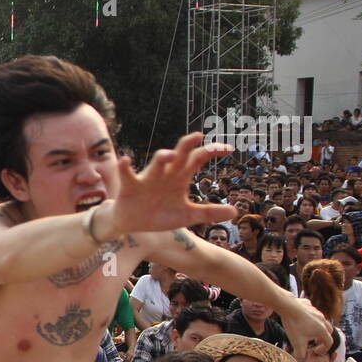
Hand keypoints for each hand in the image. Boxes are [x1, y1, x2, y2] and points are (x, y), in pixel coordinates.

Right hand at [106, 133, 236, 236]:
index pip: (197, 158)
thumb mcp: (187, 215)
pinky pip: (128, 175)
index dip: (211, 152)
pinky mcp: (131, 186)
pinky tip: (126, 161)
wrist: (134, 224)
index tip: (228, 149)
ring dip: (163, 157)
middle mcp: (165, 174)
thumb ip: (209, 213)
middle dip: (187, 145)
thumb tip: (235, 211)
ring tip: (171, 155)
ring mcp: (148, 179)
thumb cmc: (160, 215)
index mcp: (180, 177)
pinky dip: (126, 168)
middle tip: (198, 136)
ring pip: (156, 164)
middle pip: (179, 155)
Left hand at [278, 298, 335, 361]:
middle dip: (323, 338)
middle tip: (315, 342)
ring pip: (321, 321)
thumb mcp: (297, 343)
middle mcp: (323, 320)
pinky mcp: (310, 306)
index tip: (316, 351)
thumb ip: (300, 354)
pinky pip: (313, 313)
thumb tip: (301, 360)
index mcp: (322, 330)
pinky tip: (302, 320)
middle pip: (328, 331)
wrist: (288, 307)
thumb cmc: (294, 325)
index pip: (329, 342)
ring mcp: (317, 312)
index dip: (324, 349)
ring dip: (317, 328)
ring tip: (308, 333)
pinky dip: (311, 319)